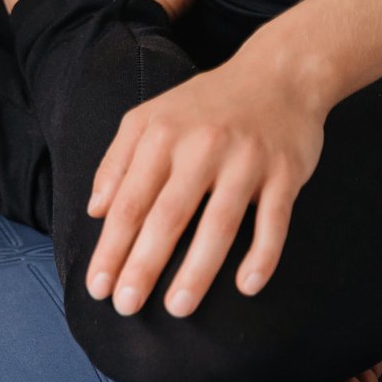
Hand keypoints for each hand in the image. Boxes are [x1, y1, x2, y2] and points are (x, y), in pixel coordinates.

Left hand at [85, 52, 329, 316]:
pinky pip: (274, 221)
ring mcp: (247, 161)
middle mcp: (202, 148)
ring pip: (219, 225)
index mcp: (161, 138)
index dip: (111, 248)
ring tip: (178, 308)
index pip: (130, 203)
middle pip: (167, 217)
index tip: (98, 286)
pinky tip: (246, 286)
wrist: (280, 73)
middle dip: (144, 266)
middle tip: (127, 306)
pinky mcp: (286, 172)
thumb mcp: (147, 120)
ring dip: (197, 271)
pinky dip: (262, 255)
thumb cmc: (203, 106)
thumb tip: (95, 211)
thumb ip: (116, 162)